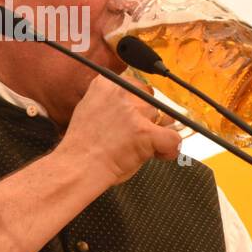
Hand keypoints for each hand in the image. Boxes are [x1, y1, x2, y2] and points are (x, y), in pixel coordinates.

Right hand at [57, 74, 181, 186]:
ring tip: (140, 148)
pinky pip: (173, 138)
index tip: (132, 119)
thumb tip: (133, 108)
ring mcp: (134, 112)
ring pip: (163, 118)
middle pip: (151, 101)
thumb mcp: (89, 109)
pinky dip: (170, 149)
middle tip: (133, 137)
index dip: (138, 106)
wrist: (78, 166)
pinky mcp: (145, 132)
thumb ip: (110, 102)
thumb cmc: (82, 145)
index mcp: (106, 84)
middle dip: (147, 119)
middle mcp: (122, 93)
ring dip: (156, 133)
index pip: (137, 87)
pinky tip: (159, 154)